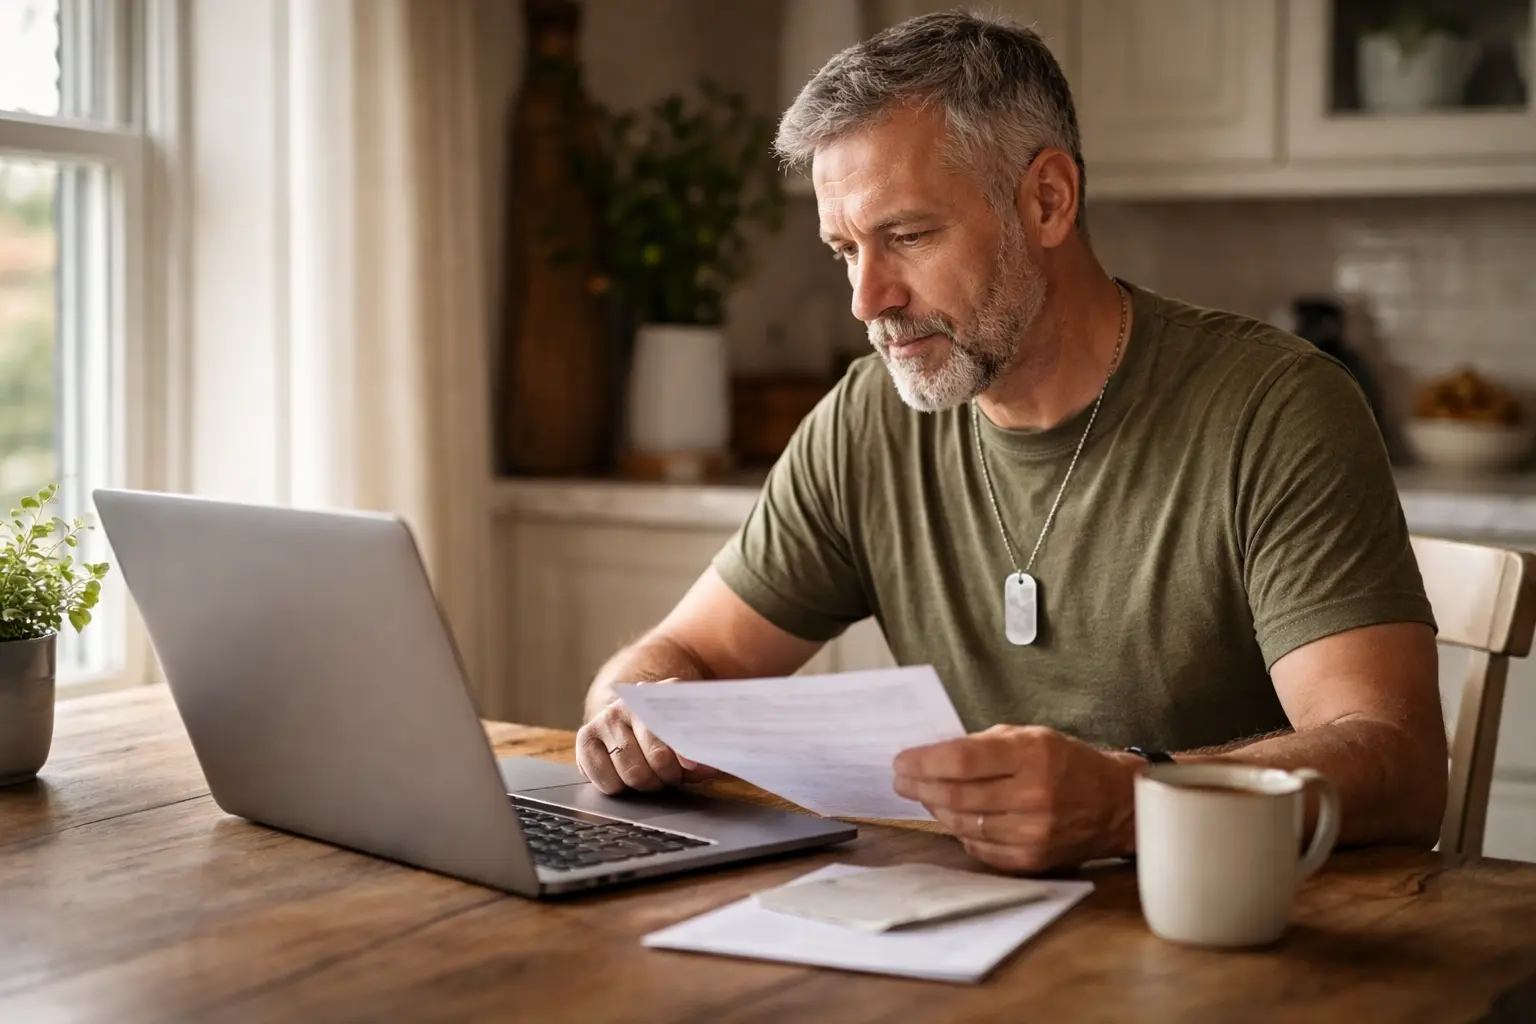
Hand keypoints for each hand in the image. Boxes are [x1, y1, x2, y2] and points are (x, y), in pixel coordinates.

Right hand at [575, 679, 722, 794]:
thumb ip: (704, 747)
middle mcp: (630, 702)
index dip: (685, 751)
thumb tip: (708, 765)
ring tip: (651, 776)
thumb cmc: (668, 730)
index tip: (691, 766)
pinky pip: (605, 780)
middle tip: (670, 775)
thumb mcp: (689, 732)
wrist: (632, 714)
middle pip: (656, 758)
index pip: (675, 726)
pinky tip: (625, 778)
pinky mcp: (585, 738)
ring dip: (646, 784)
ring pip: (632, 773)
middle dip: (668, 775)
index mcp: (662, 693)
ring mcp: (605, 718)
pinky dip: (619, 787)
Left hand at [892, 724, 1139, 873]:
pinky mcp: (1031, 859)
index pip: (962, 760)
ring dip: (935, 808)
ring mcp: (1032, 833)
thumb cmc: (1068, 763)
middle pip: (956, 794)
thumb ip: (983, 744)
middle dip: (919, 785)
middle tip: (901, 778)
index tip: (902, 760)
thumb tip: (933, 755)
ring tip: (923, 794)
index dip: (924, 761)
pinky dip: (960, 831)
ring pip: (962, 823)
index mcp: (1032, 756)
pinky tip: (953, 816)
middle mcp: (1033, 796)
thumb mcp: (1030, 736)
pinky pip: (978, 847)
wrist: (1115, 804)